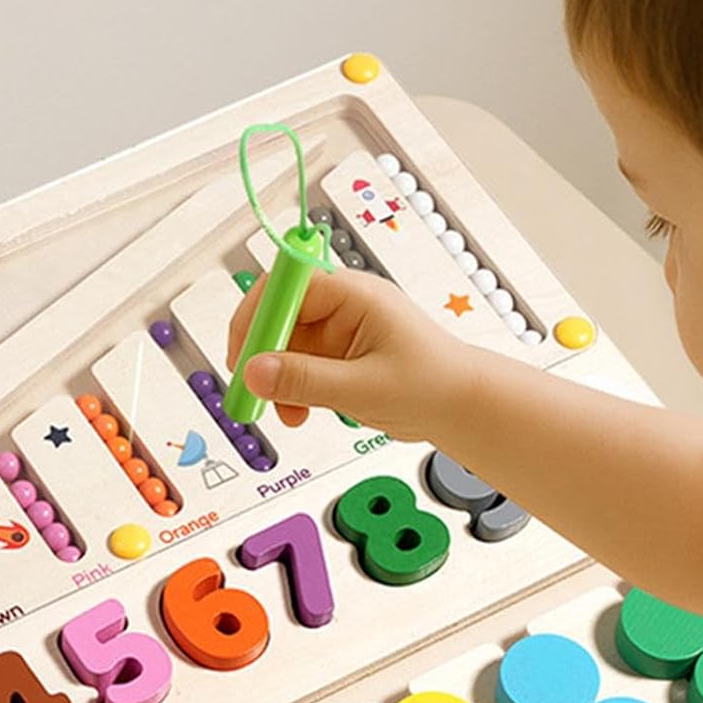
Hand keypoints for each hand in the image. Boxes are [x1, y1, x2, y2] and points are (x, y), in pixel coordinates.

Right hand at [226, 267, 473, 444]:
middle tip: (250, 392)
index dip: (257, 317)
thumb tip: (254, 372)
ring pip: (283, 348)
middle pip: (279, 316)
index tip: (241, 356)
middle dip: (261, 355)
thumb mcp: (362, 387)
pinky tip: (298, 414)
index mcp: (352, 295)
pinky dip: (290, 392)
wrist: (461, 407)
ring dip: (275, 381)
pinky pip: (297, 369)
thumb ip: (306, 381)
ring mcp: (337, 333)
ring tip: (286, 414)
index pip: (286, 287)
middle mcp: (341, 306)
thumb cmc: (430, 385)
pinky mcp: (336, 359)